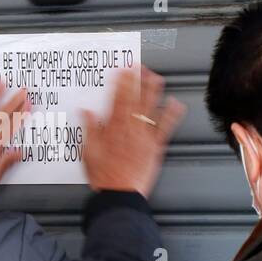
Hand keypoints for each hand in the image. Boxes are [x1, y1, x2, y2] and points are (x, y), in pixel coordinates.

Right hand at [81, 66, 184, 197]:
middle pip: (134, 100)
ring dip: (153, 92)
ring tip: (156, 77)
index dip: (120, 82)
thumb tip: (86, 112)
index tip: (122, 70)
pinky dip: (171, 115)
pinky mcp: (155, 147)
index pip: (117, 99)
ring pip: (150, 109)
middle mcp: (130, 130)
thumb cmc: (104, 176)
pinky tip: (175, 104)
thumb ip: (89, 129)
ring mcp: (144, 137)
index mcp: (113, 129)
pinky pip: (165, 128)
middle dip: (136, 81)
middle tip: (139, 66)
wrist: (120, 194)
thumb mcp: (88, 152)